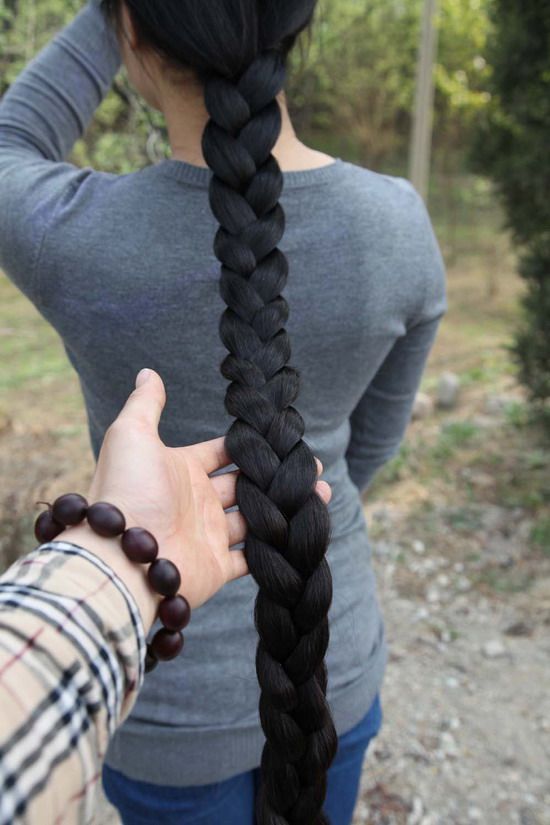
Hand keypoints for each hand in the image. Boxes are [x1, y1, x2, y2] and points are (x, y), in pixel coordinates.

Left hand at [64, 369, 331, 622]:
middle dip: (277, 475)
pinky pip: (254, 557)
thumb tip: (148, 371)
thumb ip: (145, 404)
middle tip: (312, 467)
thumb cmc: (128, 490)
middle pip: (247, 484)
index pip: (224, 452)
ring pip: (258, 519)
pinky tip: (302, 531)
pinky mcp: (219, 567)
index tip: (283, 437)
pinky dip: (276, 547)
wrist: (122, 556)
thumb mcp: (131, 435)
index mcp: (182, 470)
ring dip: (286, 508)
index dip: (252, 445)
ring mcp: (210, 535)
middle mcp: (198, 502)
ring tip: (319, 494)